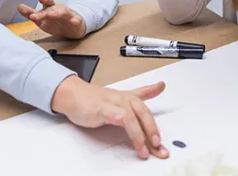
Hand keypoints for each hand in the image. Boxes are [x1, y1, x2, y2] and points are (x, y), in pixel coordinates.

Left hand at [18, 0, 85, 38]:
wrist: (74, 27)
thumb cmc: (56, 21)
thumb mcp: (42, 18)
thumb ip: (31, 13)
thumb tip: (19, 6)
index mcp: (50, 8)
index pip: (46, 2)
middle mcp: (59, 10)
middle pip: (53, 6)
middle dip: (47, 4)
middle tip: (41, 2)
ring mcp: (68, 15)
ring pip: (63, 12)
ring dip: (57, 13)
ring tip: (51, 14)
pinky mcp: (76, 21)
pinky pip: (76, 20)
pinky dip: (75, 21)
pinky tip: (73, 22)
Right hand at [52, 76, 168, 159]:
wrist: (72, 94)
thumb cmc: (94, 100)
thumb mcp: (120, 99)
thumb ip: (141, 94)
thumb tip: (159, 88)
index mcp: (128, 98)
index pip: (146, 105)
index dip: (161, 107)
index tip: (165, 111)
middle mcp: (123, 99)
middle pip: (143, 112)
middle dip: (153, 131)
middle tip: (159, 147)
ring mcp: (113, 103)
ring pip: (131, 117)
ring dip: (139, 135)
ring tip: (143, 150)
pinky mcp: (101, 109)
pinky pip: (116, 115)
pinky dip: (123, 121)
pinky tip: (128, 130)